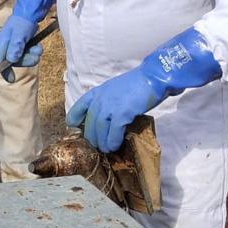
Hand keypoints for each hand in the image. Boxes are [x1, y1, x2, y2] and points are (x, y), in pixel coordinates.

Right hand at [0, 14, 42, 82]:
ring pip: (24, 59)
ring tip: (37, 47)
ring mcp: (16, 47)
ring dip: (32, 55)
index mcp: (2, 44)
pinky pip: (29, 54)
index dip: (5, 71)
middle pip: (14, 62)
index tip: (11, 79)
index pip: (0, 61)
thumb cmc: (22, 22)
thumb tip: (12, 60)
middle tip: (34, 55)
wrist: (31, 12)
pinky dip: (35, 51)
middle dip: (26, 60)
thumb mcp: (18, 35)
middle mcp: (7, 47)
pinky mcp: (23, 46)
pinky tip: (37, 45)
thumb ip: (15, 47)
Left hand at [65, 27, 220, 152]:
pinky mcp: (122, 113)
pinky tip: (114, 146)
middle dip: (91, 137)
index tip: (73, 128)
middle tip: (95, 146)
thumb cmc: (138, 83)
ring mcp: (110, 106)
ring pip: (98, 130)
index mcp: (98, 91)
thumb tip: (106, 117)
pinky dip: (112, 141)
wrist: (154, 77)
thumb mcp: (116, 88)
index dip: (74, 118)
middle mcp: (101, 98)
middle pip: (89, 122)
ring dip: (101, 142)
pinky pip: (113, 132)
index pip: (79, 106)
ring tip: (105, 149)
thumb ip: (108, 100)